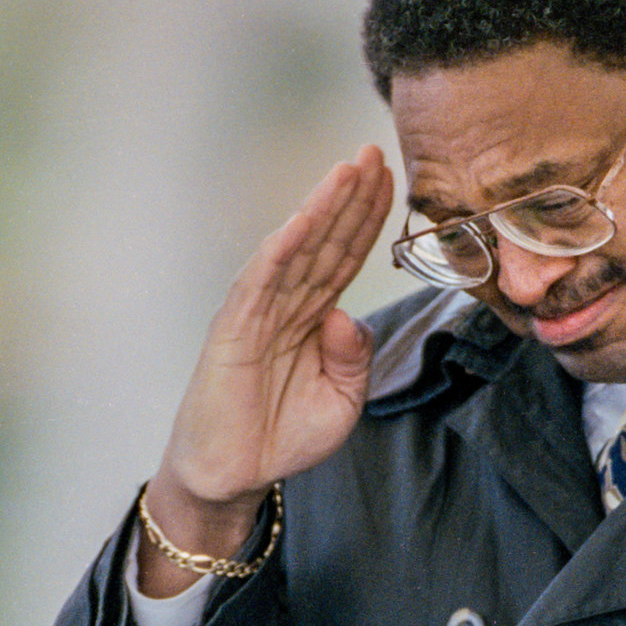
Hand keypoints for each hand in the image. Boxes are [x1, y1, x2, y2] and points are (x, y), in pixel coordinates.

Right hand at [140, 147, 396, 594]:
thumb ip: (355, 359)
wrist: (233, 474)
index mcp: (314, 316)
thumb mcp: (342, 402)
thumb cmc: (281, 437)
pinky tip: (299, 221)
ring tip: (348, 170)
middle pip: (326, 240)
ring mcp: (258, 311)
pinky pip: (260, 283)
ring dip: (321, 209)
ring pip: (296, 249)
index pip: (346, 256)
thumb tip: (350, 315)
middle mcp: (287, 303)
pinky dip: (279, 251)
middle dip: (351, 197)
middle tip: (376, 151)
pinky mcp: (233, 329)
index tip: (392, 179)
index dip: (368, 219)